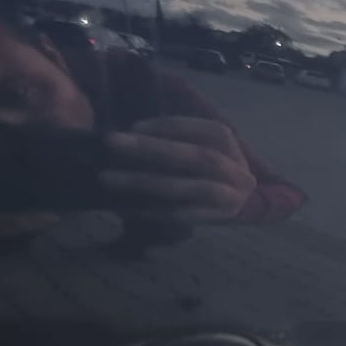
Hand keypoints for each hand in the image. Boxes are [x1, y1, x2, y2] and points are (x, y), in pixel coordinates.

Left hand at [101, 116, 256, 222]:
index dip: (168, 125)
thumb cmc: (204, 169)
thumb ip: (169, 139)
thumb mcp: (194, 145)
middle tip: (111, 141)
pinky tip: (131, 209)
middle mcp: (236, 169)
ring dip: (147, 182)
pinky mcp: (221, 219)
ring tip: (108, 178)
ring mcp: (232, 196)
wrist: (236, 200)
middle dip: (151, 148)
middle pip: (195, 156)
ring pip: (190, 188)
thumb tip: (128, 135)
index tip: (133, 126)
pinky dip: (160, 212)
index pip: (200, 129)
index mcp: (227, 142)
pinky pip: (187, 217)